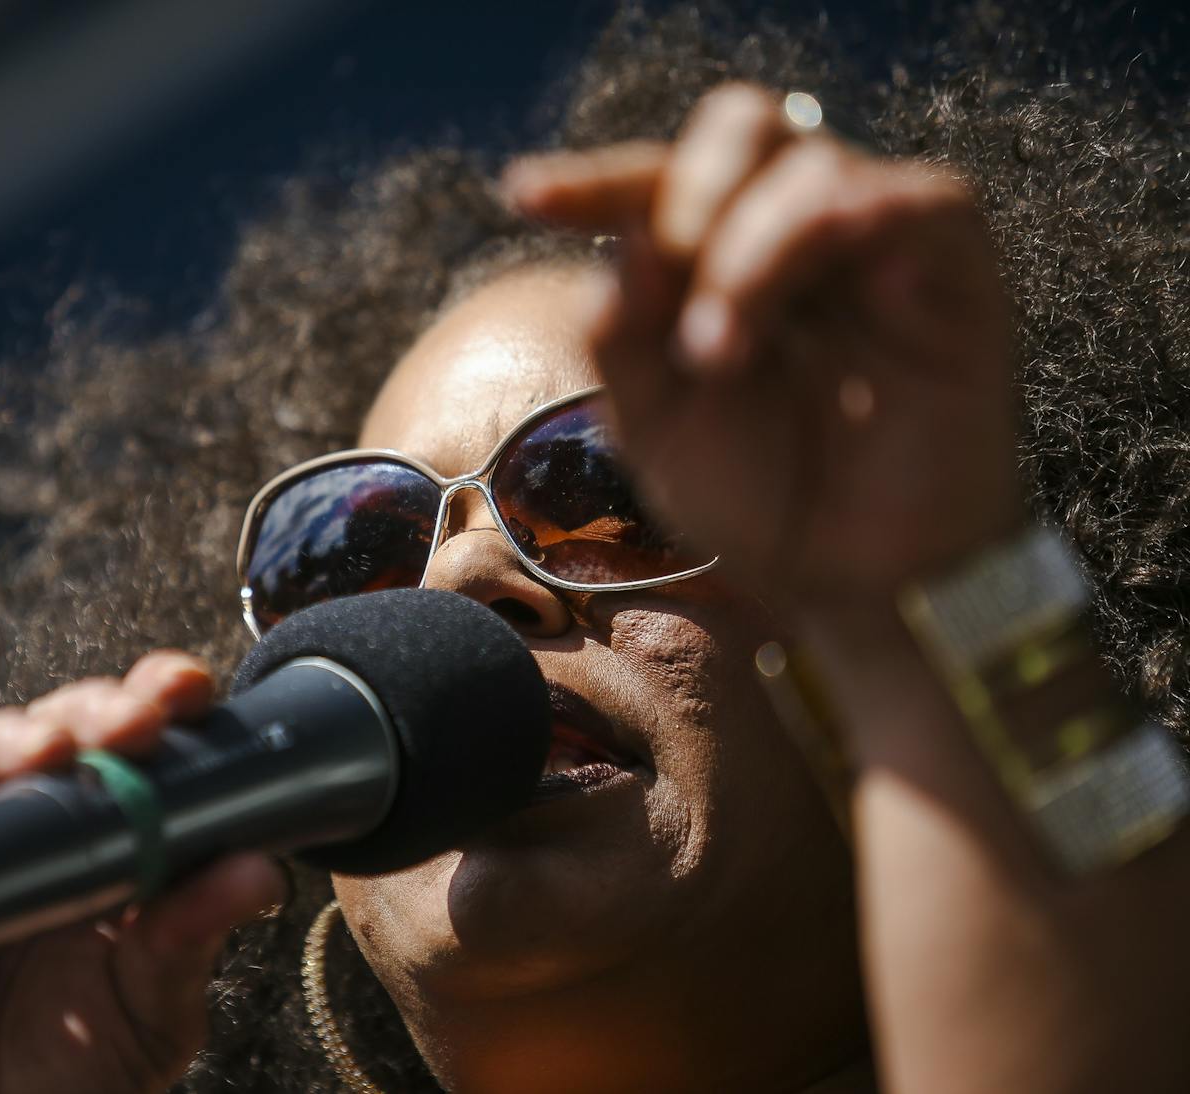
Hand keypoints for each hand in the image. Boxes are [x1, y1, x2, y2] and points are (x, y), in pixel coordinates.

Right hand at [0, 652, 286, 1093]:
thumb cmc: (63, 1070)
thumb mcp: (153, 1006)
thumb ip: (196, 937)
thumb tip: (263, 870)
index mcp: (114, 839)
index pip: (143, 746)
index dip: (165, 703)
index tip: (193, 689)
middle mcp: (39, 828)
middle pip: (70, 730)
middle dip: (105, 706)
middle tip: (142, 717)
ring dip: (31, 733)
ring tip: (66, 745)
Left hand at [504, 84, 1023, 609]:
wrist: (856, 584)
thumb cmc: (760, 503)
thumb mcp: (656, 427)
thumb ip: (624, 336)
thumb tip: (622, 239)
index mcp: (723, 260)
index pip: (660, 181)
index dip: (594, 179)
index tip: (523, 197)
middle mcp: (799, 232)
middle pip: (740, 128)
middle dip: (681, 193)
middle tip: (659, 280)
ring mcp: (878, 240)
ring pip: (804, 166)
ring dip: (739, 257)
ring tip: (713, 355)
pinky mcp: (951, 261)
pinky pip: (897, 202)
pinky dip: (822, 241)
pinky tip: (781, 320)